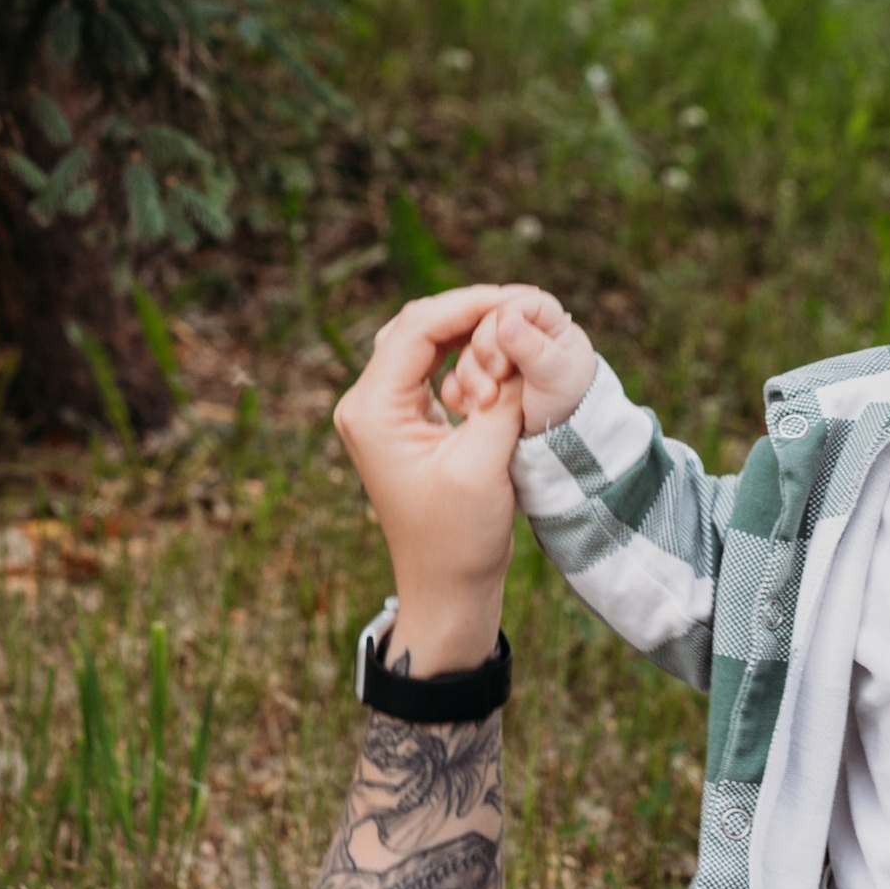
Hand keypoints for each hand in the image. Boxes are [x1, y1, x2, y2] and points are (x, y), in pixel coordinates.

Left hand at [332, 288, 522, 673]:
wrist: (445, 590)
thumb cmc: (460, 538)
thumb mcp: (485, 463)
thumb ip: (503, 396)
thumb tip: (520, 338)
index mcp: (372, 410)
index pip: (417, 329)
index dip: (470, 305)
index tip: (519, 298)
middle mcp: (366, 404)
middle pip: (415, 328)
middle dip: (470, 312)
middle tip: (523, 305)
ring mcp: (381, 413)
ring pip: (422, 343)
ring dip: (467, 332)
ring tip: (515, 325)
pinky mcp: (402, 423)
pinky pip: (429, 369)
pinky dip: (463, 356)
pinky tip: (498, 356)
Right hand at [466, 286, 597, 436]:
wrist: (557, 434)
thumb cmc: (568, 397)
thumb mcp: (556, 374)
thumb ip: (532, 347)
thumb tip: (506, 321)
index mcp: (541, 315)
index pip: (509, 303)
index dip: (499, 326)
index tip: (505, 359)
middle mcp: (515, 327)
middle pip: (480, 324)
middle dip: (484, 353)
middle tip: (499, 377)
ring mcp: (493, 351)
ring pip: (464, 351)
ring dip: (471, 376)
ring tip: (488, 400)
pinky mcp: (478, 373)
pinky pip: (454, 375)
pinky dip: (459, 391)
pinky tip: (472, 406)